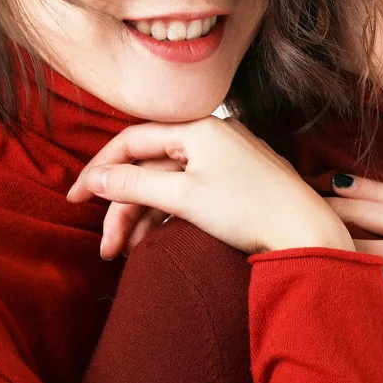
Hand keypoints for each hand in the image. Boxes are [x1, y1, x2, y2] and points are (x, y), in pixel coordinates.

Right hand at [67, 117, 355, 255]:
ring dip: (143, 219)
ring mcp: (226, 160)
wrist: (306, 233)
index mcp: (198, 128)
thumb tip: (94, 178)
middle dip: (122, 208)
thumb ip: (133, 183)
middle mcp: (212, 136)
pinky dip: (169, 217)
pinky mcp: (237, 184)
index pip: (132, 141)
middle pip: (149, 168)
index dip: (99, 170)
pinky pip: (189, 194)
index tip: (75, 199)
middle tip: (106, 246)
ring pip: (168, 185)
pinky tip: (155, 242)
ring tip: (128, 254)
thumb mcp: (183, 196)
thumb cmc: (249, 209)